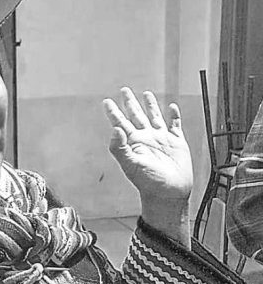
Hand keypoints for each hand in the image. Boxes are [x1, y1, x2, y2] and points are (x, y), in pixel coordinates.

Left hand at [103, 88, 192, 245]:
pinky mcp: (177, 143)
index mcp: (133, 142)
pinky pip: (175, 125)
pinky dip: (174, 116)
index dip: (113, 111)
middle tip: (124, 90)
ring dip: (150, 105)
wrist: (169, 194)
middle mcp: (146, 138)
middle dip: (129, 103)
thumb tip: (115, 129)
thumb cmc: (149, 182)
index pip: (120, 122)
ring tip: (146, 94)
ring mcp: (161, 139)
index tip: (106, 101)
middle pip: (135, 115)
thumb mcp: (131, 164)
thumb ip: (120, 148)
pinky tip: (172, 107)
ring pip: (154, 117)